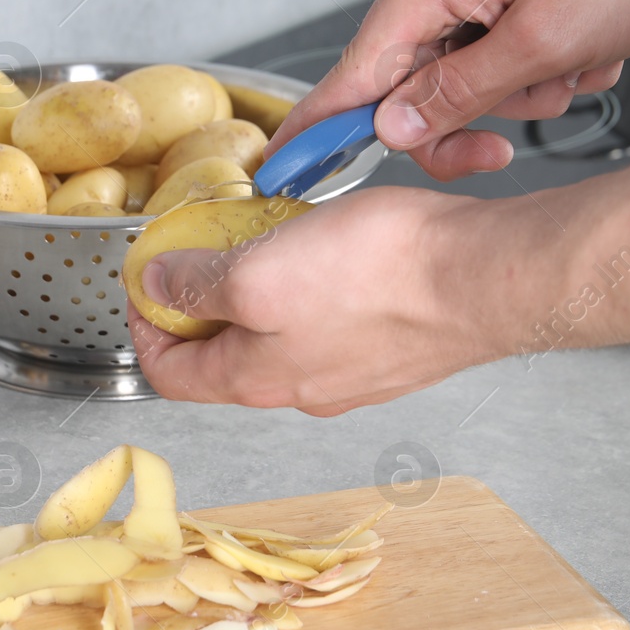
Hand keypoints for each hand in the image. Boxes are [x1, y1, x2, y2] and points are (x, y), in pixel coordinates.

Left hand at [130, 188, 544, 413]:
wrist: (484, 278)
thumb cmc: (381, 276)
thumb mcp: (259, 272)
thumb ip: (200, 286)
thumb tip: (159, 288)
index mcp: (257, 380)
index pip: (171, 375)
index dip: (145, 328)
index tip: (145, 283)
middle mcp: (304, 390)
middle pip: (224, 357)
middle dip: (203, 304)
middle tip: (203, 249)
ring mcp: (352, 374)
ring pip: (280, 338)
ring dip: (259, 293)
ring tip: (265, 240)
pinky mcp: (392, 349)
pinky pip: (331, 324)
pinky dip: (311, 291)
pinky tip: (325, 250)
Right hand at [268, 0, 629, 180]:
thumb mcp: (545, 44)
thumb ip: (458, 93)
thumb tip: (390, 127)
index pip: (352, 71)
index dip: (319, 129)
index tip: (286, 171)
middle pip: (407, 82)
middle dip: (463, 118)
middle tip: (504, 148)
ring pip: (461, 72)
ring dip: (518, 90)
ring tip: (576, 66)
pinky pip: (497, 49)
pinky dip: (539, 64)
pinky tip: (587, 48)